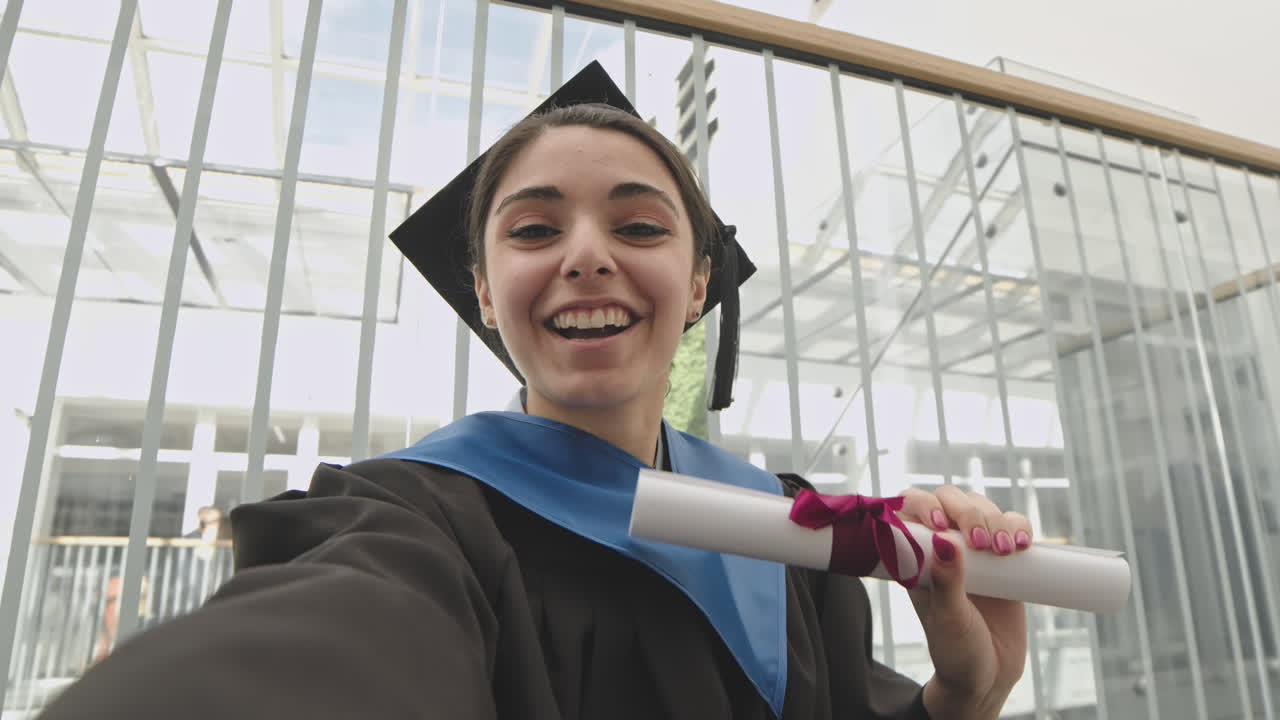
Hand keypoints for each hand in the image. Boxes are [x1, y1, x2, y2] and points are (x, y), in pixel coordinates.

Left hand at [897, 486, 1030, 719]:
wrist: (988, 677)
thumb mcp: (948, 619)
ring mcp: (975, 551)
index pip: (910, 509)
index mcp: (916, 556)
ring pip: (982, 507)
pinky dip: (1019, 526)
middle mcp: (943, 548)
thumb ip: (946, 582)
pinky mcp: (1005, 559)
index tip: (941, 525)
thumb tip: (943, 540)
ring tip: (1004, 550)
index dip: (924, 504)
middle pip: (950, 500)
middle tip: (981, 543)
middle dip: (967, 511)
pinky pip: (1012, 525)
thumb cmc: (956, 651)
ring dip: (995, 518)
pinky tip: (1022, 545)